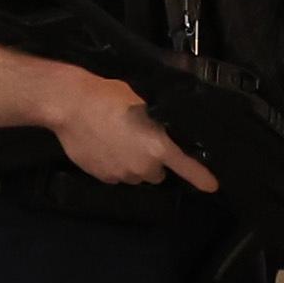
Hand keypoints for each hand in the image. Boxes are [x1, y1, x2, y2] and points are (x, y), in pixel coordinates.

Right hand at [45, 71, 219, 194]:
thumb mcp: (142, 103)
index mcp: (158, 147)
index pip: (187, 167)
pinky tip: (103, 146)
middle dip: (153, 161)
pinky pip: (115, 175)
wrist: (70, 105)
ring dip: (132, 163)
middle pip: (157, 172)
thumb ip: (156, 124)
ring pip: (135, 174)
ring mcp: (121, 175)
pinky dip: (113, 165)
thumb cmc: (109, 96)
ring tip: (117, 139)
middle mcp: (143, 166)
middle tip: (140, 138)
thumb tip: (161, 131)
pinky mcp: (102, 178)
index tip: (213, 186)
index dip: (202, 178)